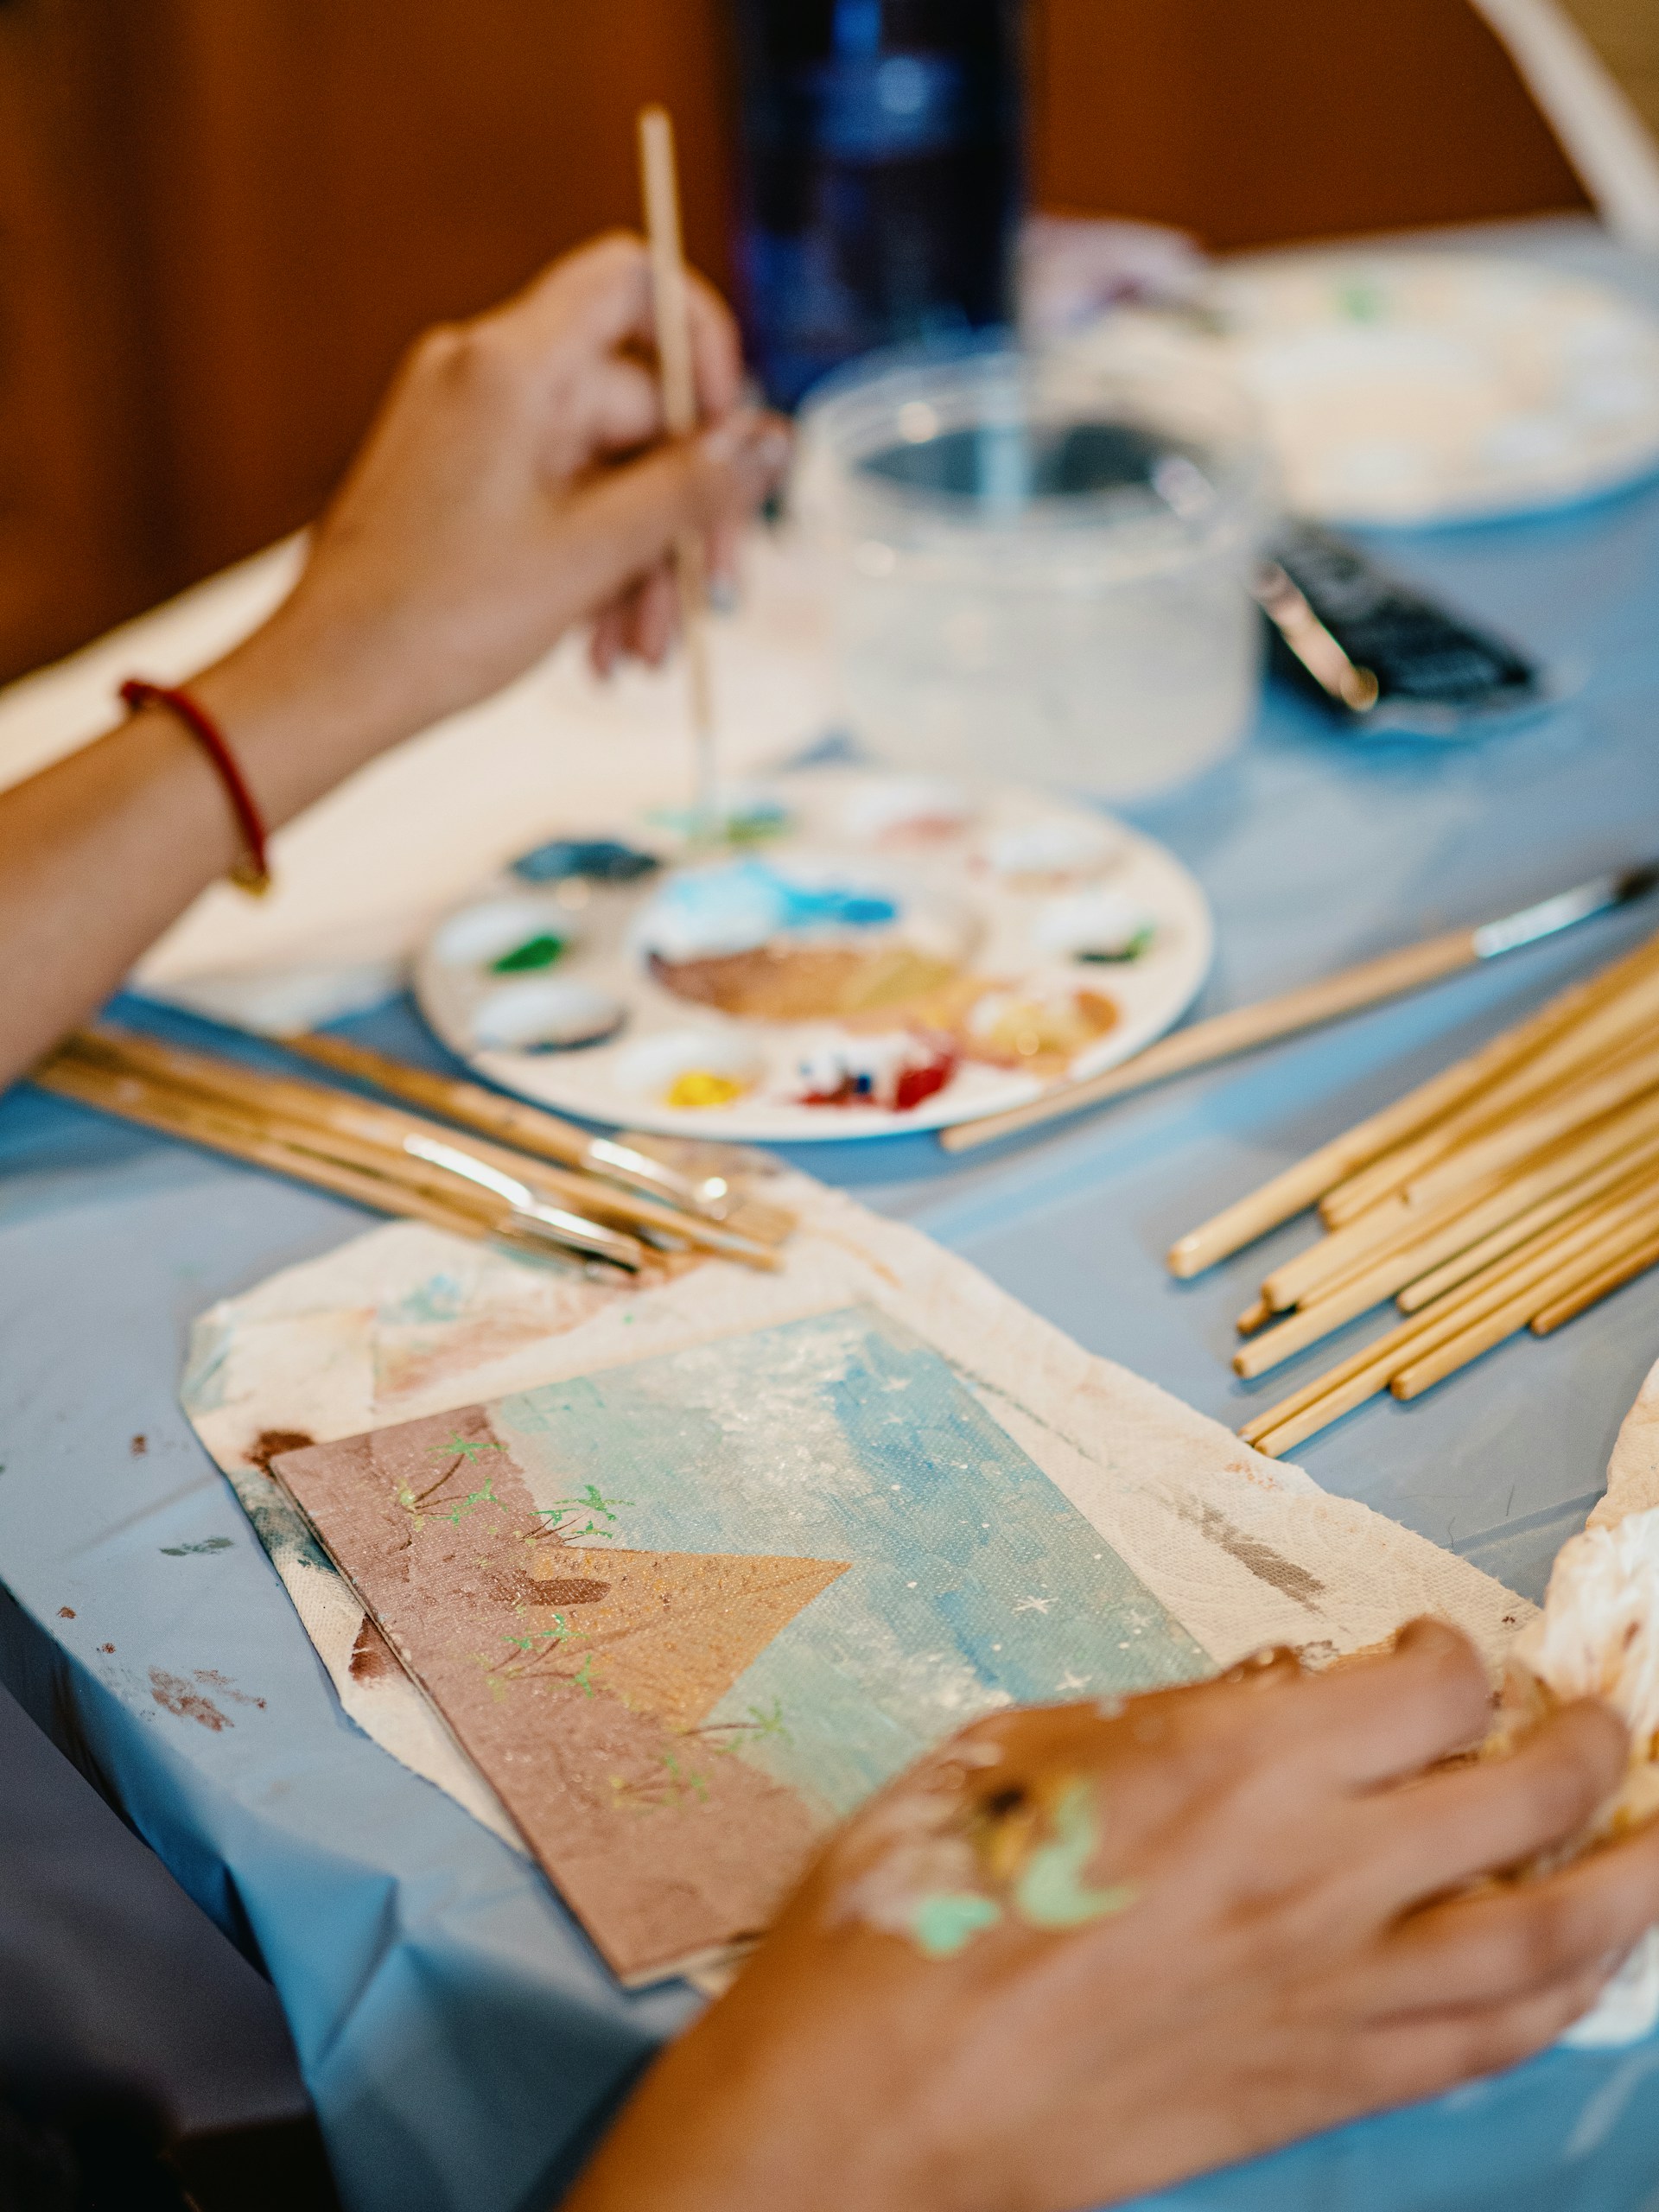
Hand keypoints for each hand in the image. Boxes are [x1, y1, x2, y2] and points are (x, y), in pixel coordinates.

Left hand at [0, 232, 786, 1093]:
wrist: (330, 685)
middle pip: (634, 410)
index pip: (634, 283)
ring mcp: (470, 433)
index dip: (704, 345)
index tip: (733, 435)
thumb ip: (691, 488)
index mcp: (513, 366)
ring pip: (602, 475)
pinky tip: (600, 650)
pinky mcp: (459, 485)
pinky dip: (591, 570)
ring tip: (643, 656)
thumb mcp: (594, 553)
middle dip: (681, 515)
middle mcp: (487, 379)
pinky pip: (557, 505)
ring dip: (641, 564)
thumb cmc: (437, 617)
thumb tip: (769, 438)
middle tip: (711, 597)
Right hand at [565, 1622, 1658, 2211]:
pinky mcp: (1322, 2088)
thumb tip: (1258, 1701)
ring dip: (1631, 1876)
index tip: (1436, 1652)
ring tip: (1658, 1835)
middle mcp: (1313, 1872)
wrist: (880, 2104)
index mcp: (1233, 1763)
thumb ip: (1163, 1717)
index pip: (1428, 1690)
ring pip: (1548, 1932)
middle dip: (1587, 1743)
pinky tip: (1581, 1966)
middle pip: (1523, 1793)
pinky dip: (1561, 1994)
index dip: (1450, 1655)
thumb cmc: (921, 1911)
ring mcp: (1333, 1994)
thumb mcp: (1021, 1748)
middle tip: (1602, 1716)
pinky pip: (1487, 2039)